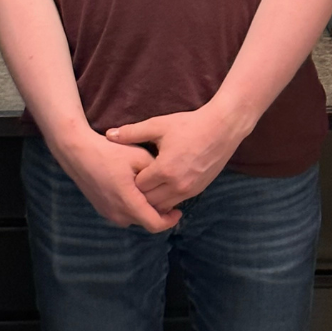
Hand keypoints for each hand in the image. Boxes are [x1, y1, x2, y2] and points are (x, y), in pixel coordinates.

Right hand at [51, 130, 180, 232]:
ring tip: (154, 192)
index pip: (154, 224)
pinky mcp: (102, 208)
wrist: (79, 152)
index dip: (170, 221)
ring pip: (134, 218)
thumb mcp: (140, 157)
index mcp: (128, 202)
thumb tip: (167, 184)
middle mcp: (117, 213)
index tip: (179, 210)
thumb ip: (156, 174)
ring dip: (145, 210)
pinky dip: (134, 206)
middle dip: (159, 213)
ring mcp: (107, 213)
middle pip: (145, 221)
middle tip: (169, 198)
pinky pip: (124, 213)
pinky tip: (137, 190)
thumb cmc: (110, 152)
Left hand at [105, 105, 246, 211]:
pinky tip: (161, 186)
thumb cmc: (190, 124)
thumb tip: (109, 135)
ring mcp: (189, 190)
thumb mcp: (159, 125)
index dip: (130, 180)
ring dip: (153, 199)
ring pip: (163, 206)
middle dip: (139, 194)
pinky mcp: (198, 190)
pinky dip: (166, 198)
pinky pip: (176, 202)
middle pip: (149, 201)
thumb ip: (132, 133)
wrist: (223, 128)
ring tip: (146, 186)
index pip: (138, 186)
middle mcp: (177, 184)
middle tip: (131, 183)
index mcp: (164, 169)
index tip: (127, 171)